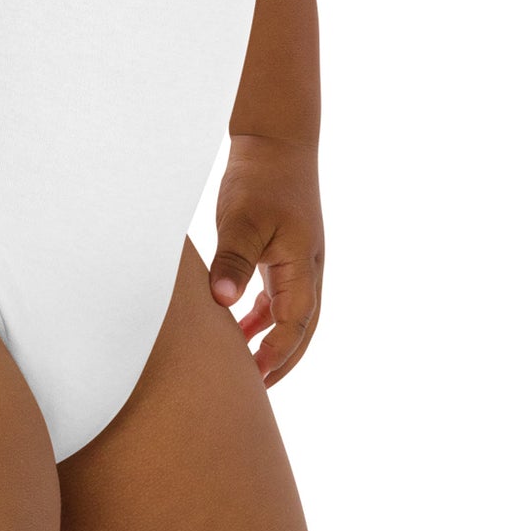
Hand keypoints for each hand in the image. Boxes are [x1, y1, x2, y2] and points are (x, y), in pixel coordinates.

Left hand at [208, 133, 323, 385]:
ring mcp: (299, 261)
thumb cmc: (260, 177)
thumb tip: (222, 304)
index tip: (253, 381)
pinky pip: (279, 295)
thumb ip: (233, 261)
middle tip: (254, 391)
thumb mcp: (243, 220)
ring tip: (245, 367)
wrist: (276, 138)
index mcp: (303, 267)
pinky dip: (263, 315)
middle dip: (280, 360)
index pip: (293, 326)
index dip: (275, 356)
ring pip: (291, 314)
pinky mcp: (285, 250)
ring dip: (272, 341)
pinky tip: (240, 325)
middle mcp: (307, 270)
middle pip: (301, 330)